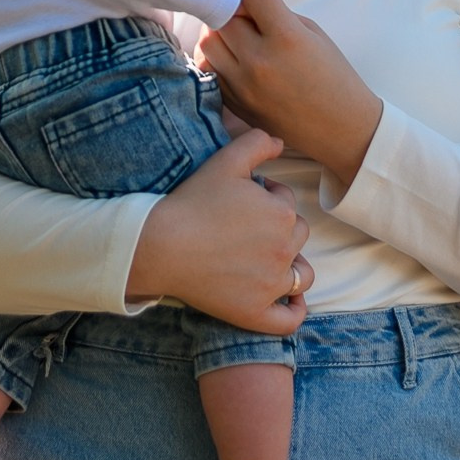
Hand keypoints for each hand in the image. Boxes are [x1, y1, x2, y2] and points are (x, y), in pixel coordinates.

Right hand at [125, 128, 314, 333]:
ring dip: (292, 266)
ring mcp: (271, 284)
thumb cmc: (191, 202)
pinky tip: (286, 301)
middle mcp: (284, 250)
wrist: (158, 244)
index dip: (266, 199)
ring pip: (301, 275)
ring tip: (265, 262)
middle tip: (243, 230)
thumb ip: (257, 142)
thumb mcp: (224, 160)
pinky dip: (293, 310)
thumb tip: (280, 141)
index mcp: (282, 214)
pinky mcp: (255, 312)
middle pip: (297, 237)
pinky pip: (289, 319)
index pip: (286, 203)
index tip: (239, 203)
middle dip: (278, 230)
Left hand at [199, 0, 384, 184]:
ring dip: (218, 30)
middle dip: (227, 2)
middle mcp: (261, 61)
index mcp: (288, 38)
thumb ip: (276, 14)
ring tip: (237, 31)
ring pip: (208, 42)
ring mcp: (244, 85)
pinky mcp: (234, 103)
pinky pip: (211, 69)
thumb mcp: (312, 34)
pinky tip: (235, 56)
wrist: (341, 129)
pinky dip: (218, 57)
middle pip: (222, 15)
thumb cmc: (333, 75)